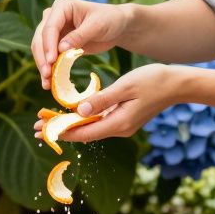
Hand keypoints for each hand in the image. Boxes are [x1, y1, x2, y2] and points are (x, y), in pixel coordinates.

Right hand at [31, 0, 132, 89]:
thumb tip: (60, 49)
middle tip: (47, 75)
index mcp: (62, 6)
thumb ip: (79, 36)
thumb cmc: (109, 19)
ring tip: (47, 83)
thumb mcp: (97, 26)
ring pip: (41, 49)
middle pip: (40, 38)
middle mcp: (53, 16)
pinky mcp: (57, 43)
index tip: (51, 61)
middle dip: (42, 57)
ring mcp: (54, 30)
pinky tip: (49, 82)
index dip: (48, 45)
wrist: (117, 26)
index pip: (50, 27)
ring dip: (42, 65)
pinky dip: (49, 69)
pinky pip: (49, 57)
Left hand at [34, 64, 186, 142]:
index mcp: (119, 123)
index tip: (42, 130)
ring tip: (47, 120)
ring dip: (69, 124)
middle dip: (60, 130)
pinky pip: (99, 121)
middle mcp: (119, 128)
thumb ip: (102, 99)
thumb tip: (78, 110)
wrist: (178, 83)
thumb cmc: (153, 80)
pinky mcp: (124, 118)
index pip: (83, 133)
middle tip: (36, 128)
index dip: (61, 131)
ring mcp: (122, 125)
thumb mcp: (125, 86)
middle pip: (83, 133)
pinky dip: (82, 118)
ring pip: (90, 127)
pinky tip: (70, 114)